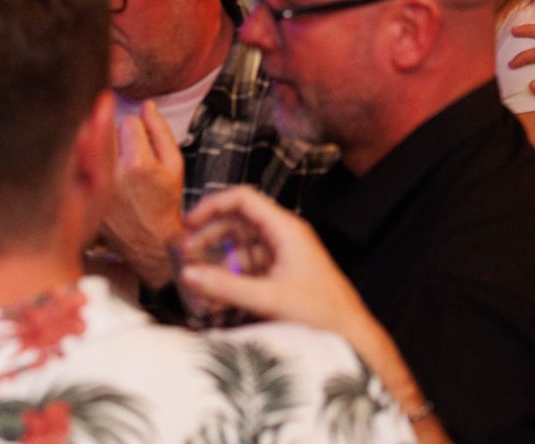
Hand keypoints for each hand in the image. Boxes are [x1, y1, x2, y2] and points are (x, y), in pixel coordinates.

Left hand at [99, 102, 185, 288]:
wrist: (150, 243)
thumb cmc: (165, 203)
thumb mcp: (174, 166)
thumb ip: (161, 131)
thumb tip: (147, 105)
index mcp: (137, 163)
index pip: (129, 121)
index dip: (137, 129)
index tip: (141, 143)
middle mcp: (111, 173)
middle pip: (104, 129)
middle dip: (114, 134)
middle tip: (124, 150)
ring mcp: (92, 186)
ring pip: (87, 144)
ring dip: (96, 145)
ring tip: (110, 160)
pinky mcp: (81, 195)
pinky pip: (77, 164)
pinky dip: (83, 162)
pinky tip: (94, 172)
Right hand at [178, 187, 373, 342]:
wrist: (350, 334)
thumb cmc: (322, 312)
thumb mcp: (269, 298)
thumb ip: (226, 287)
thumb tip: (189, 274)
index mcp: (286, 229)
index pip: (244, 199)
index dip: (213, 205)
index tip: (189, 222)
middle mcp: (283, 237)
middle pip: (237, 224)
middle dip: (208, 238)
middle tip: (184, 256)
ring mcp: (281, 256)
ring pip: (239, 250)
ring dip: (217, 265)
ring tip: (197, 285)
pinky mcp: (279, 276)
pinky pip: (247, 271)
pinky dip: (229, 281)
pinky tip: (215, 301)